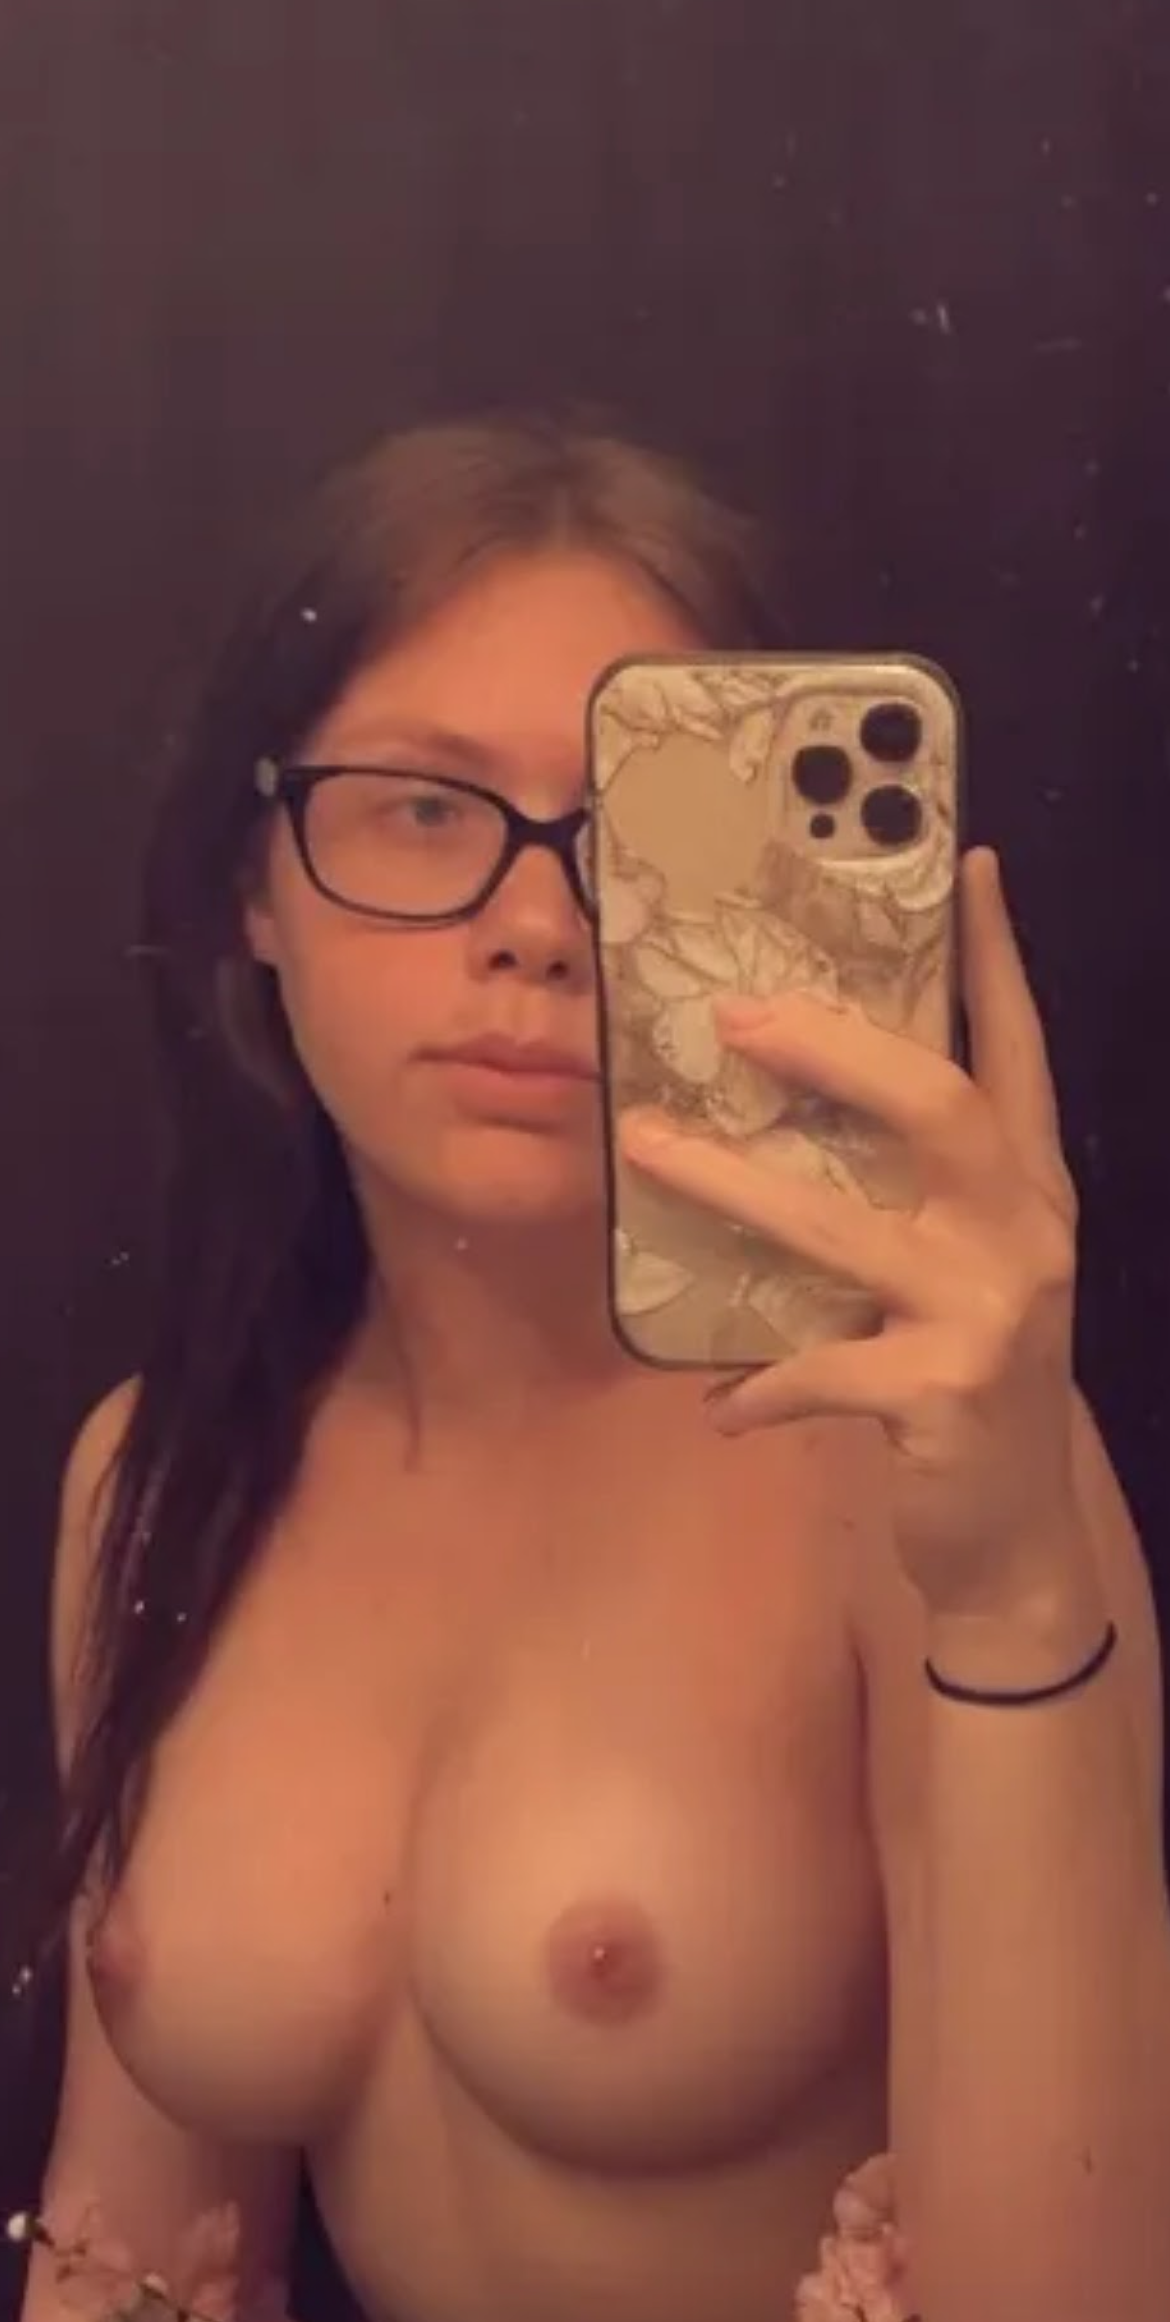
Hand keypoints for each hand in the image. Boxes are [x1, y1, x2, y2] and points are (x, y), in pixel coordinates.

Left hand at [620, 848, 1089, 1620]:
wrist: (1015, 1532)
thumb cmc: (963, 1366)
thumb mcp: (959, 1260)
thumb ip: (909, 1182)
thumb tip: (791, 1071)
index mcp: (1027, 1183)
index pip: (1017, 1046)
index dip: (995, 957)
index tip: (967, 865)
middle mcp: (1023, 1231)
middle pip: (934, 1105)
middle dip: (832, 1050)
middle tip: (734, 1018)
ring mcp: (989, 1312)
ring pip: (842, 1229)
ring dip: (732, 1186)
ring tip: (647, 1148)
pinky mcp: (943, 1392)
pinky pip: (822, 1369)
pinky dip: (761, 1384)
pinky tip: (718, 1403)